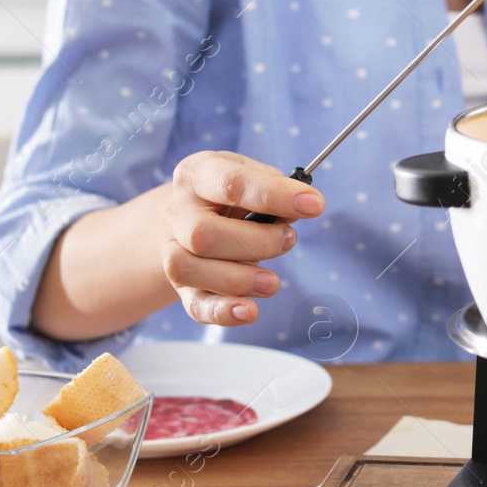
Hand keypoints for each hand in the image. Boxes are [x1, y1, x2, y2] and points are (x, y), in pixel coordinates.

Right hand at [164, 151, 324, 325]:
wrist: (191, 216)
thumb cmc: (232, 195)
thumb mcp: (251, 176)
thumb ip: (275, 189)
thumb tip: (304, 206)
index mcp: (196, 175)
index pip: (231, 183)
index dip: (275, 195)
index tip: (314, 205)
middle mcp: (176, 212)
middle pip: (202, 234)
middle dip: (257, 242)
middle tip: (289, 241)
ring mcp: (172, 250)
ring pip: (188, 269)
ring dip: (238, 279)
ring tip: (272, 282)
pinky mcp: (182, 287)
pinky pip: (194, 304)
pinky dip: (223, 312)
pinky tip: (250, 312)